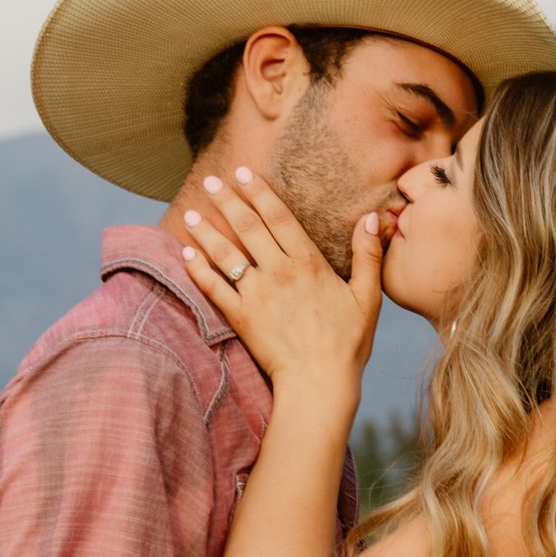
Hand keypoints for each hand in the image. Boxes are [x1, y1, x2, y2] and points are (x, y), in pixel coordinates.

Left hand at [182, 168, 382, 393]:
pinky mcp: (241, 317)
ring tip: (190, 212)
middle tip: (209, 180)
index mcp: (309, 264)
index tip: (242, 173)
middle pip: (248, 227)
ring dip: (206, 230)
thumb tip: (369, 219)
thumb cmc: (347, 343)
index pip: (279, 218)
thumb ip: (367, 256)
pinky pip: (214, 288)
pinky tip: (186, 254)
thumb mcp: (368, 298)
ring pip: (226, 254)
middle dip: (227, 201)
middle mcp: (280, 272)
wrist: (319, 383)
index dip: (259, 192)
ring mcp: (257, 295)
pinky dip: (198, 269)